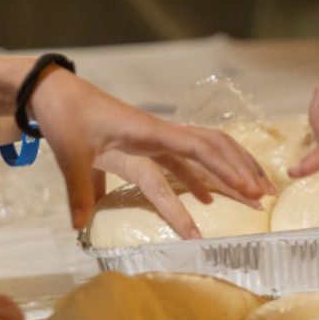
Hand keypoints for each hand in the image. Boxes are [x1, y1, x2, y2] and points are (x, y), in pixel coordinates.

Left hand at [27, 69, 275, 234]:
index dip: (224, 168)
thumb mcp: (69, 154)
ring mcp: (156, 136)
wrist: (54, 92)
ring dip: (230, 170)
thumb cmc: (64, 116)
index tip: (245, 188)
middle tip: (263, 197)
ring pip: (205, 150)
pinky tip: (211, 199)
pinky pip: (184, 160)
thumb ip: (79, 191)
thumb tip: (79, 227)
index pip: (198, 147)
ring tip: (252, 194)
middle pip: (213, 146)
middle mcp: (159, 131)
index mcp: (148, 130)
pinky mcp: (148, 143)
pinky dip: (203, 176)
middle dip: (240, 170)